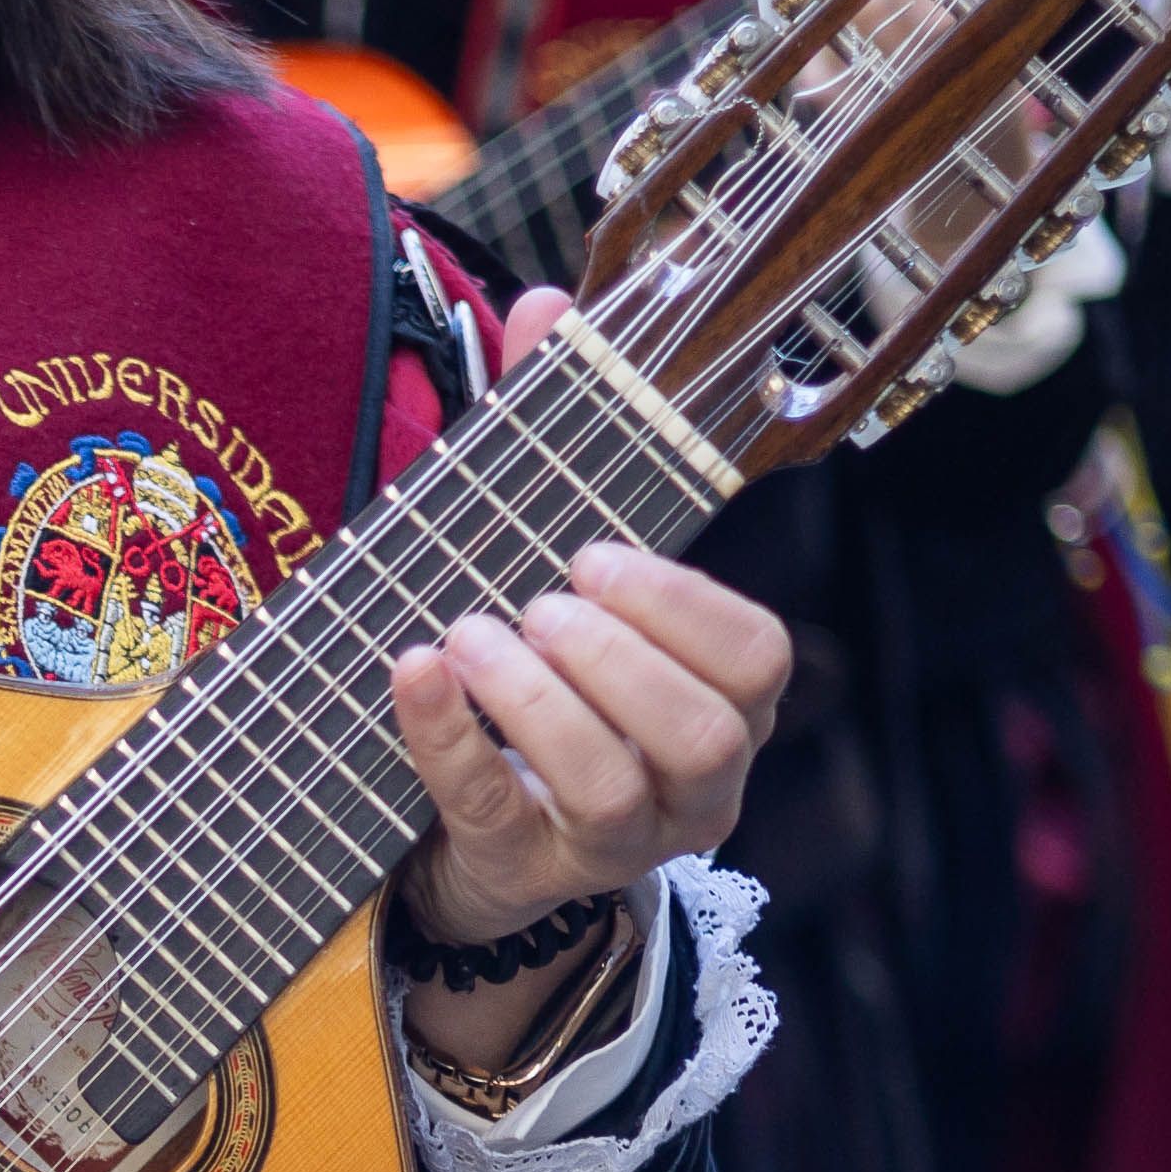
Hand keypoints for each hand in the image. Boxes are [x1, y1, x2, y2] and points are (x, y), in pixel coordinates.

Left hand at [388, 291, 788, 952]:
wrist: (478, 826)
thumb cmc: (539, 674)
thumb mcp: (548, 558)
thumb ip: (553, 439)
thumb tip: (547, 302)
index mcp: (726, 704)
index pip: (759, 657)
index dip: (682, 603)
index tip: (593, 557)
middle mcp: (694, 786)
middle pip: (706, 731)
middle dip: (618, 655)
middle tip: (537, 605)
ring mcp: (616, 844)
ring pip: (615, 786)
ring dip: (537, 700)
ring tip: (473, 636)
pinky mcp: (525, 869)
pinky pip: (494, 812)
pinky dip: (445, 735)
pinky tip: (411, 668)